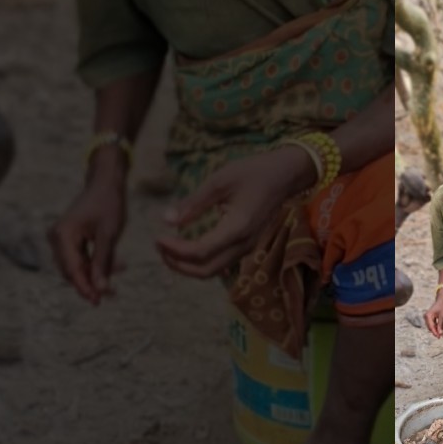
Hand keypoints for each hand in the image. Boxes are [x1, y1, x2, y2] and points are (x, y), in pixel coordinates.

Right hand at [47, 178, 126, 304]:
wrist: (105, 185)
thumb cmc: (108, 205)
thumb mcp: (109, 236)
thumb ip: (103, 263)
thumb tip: (101, 289)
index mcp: (62, 236)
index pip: (72, 270)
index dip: (85, 288)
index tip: (98, 301)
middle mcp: (56, 238)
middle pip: (72, 271)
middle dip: (91, 284)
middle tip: (113, 294)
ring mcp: (61, 238)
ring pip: (76, 267)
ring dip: (95, 274)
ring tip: (119, 275)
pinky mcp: (69, 239)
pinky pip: (80, 258)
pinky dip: (95, 264)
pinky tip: (116, 265)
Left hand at [155, 146, 313, 278]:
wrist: (285, 175)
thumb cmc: (253, 173)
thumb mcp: (219, 181)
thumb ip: (193, 203)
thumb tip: (166, 220)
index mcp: (237, 228)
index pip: (200, 252)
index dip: (175, 250)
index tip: (157, 237)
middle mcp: (244, 245)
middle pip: (206, 270)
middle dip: (178, 263)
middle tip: (159, 246)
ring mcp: (247, 248)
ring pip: (213, 270)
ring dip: (188, 265)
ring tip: (168, 247)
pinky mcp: (246, 245)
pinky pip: (220, 262)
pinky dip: (200, 260)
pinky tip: (186, 245)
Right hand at [425, 295, 442, 337]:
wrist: (442, 299)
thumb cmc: (442, 306)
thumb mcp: (442, 316)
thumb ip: (441, 325)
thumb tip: (440, 333)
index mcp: (428, 316)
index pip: (431, 327)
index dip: (435, 333)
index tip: (439, 337)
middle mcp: (426, 317)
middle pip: (431, 328)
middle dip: (436, 332)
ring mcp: (428, 317)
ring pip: (432, 326)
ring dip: (437, 329)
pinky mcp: (430, 317)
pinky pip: (433, 324)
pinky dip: (438, 326)